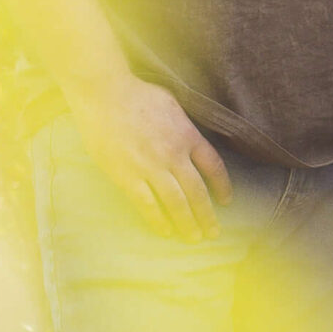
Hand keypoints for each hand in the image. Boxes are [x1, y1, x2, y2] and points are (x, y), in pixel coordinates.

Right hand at [72, 76, 231, 239]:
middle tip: (213, 233)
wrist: (106, 94)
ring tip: (194, 238)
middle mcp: (174, 155)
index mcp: (188, 135)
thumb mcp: (173, 104)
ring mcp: (151, 167)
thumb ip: (184, 126)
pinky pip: (147, 204)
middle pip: (197, 191)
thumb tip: (191, 139)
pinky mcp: (127, 176)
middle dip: (207, 215)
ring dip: (187, 223)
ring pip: (176, 202)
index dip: (222, 186)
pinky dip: (158, 220)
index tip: (226, 201)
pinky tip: (166, 231)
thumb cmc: (138, 94)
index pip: (213, 166)